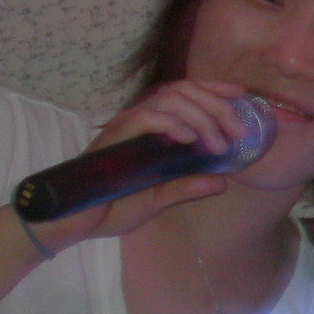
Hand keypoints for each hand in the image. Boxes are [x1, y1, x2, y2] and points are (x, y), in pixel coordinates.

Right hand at [26, 80, 250, 252]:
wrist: (71, 223)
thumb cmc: (108, 208)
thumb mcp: (157, 199)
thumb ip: (187, 187)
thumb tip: (222, 182)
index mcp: (152, 129)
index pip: (186, 94)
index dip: (214, 90)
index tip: (241, 96)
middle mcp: (140, 120)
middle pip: (184, 91)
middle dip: (217, 106)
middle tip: (237, 132)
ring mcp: (126, 126)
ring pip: (170, 99)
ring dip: (200, 117)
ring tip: (215, 143)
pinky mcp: (114, 137)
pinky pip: (146, 117)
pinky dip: (170, 123)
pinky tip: (188, 139)